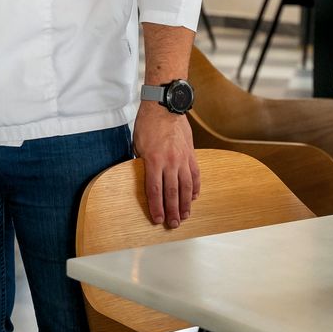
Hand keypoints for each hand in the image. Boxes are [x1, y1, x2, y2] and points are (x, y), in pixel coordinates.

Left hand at [132, 103, 199, 228]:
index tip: (157, 219)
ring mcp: (183, 158)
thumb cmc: (147, 124)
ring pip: (186, 187)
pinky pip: (195, 175)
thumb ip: (141, 163)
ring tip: (184, 216)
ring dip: (185, 204)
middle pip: (172, 193)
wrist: (165, 106)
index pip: (154, 190)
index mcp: (153, 160)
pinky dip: (195, 188)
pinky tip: (194, 197)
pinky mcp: (191, 154)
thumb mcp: (137, 144)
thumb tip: (142, 178)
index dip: (156, 207)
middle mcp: (170, 162)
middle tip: (173, 224)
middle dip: (172, 211)